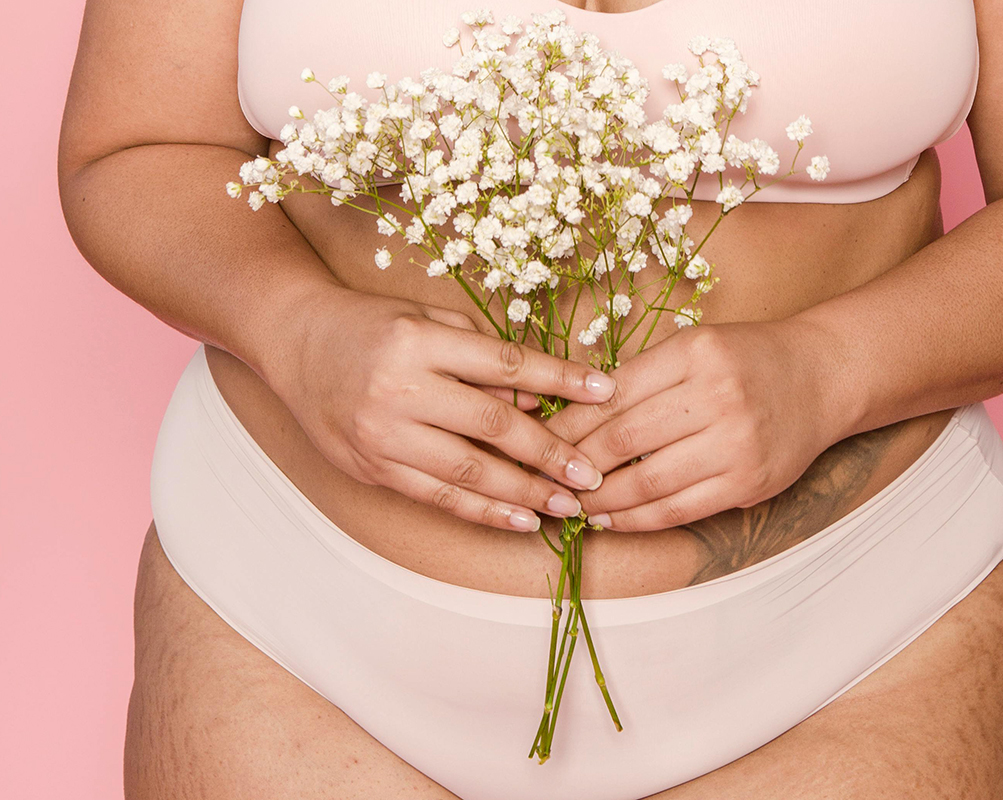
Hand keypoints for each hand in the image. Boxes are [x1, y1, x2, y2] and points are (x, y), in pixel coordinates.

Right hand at [264, 286, 616, 531]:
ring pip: (467, 471)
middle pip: (491, 426)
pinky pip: (437, 497)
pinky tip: (520, 519)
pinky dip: (483, 511)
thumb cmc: (374, 326)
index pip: (505, 365)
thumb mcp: (430, 323)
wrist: (295, 342)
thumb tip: (539, 404)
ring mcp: (382, 434)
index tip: (605, 391)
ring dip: (524, 492)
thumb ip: (483, 358)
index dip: (560, 380)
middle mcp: (399, 389)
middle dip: (549, 453)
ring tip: (567, 505)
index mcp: (419, 342)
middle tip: (592, 473)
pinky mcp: (372, 468)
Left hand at [543, 318, 850, 530]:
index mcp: (696, 353)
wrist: (824, 377)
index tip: (536, 437)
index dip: (568, 421)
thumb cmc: (748, 359)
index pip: (613, 394)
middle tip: (541, 476)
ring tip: (569, 503)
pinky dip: (637, 519)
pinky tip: (609, 518)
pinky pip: (678, 510)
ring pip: (647, 481)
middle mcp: (717, 396)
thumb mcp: (695, 346)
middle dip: (573, 462)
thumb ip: (641, 375)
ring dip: (599, 499)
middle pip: (624, 438)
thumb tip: (570, 413)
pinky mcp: (748, 483)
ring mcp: (736, 444)